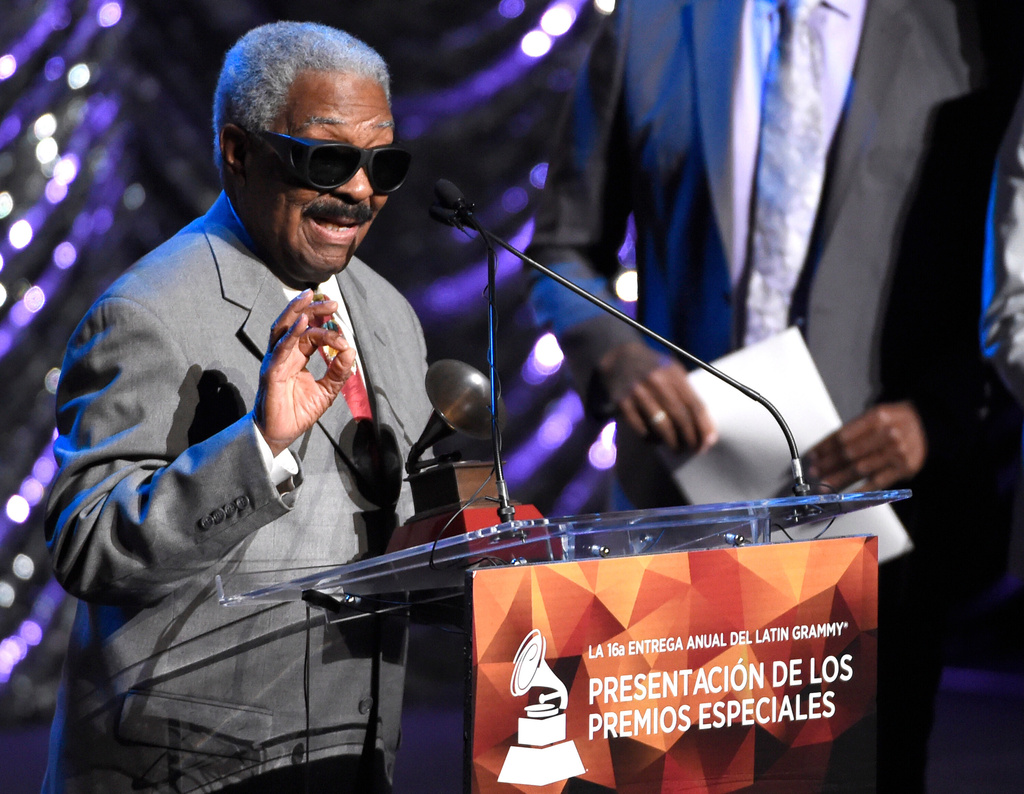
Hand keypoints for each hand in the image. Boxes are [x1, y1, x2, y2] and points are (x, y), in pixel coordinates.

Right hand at [253, 290, 356, 455]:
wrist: (279, 434)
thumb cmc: (297, 412)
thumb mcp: (326, 391)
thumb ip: (338, 372)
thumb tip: (350, 351)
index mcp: (296, 357)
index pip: (310, 334)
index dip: (327, 331)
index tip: (344, 337)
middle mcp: (284, 355)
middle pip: (296, 324)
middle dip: (312, 309)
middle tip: (331, 302)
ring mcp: (275, 361)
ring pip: (283, 329)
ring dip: (297, 311)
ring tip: (309, 297)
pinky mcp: (271, 372)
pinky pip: (280, 350)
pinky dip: (291, 334)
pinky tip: (302, 322)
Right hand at [598, 341, 717, 452]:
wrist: (620, 357)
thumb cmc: (653, 368)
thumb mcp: (672, 371)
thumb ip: (687, 392)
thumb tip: (705, 426)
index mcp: (673, 373)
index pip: (694, 405)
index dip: (704, 426)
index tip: (708, 441)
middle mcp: (656, 381)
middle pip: (680, 417)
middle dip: (690, 437)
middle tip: (694, 448)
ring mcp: (638, 392)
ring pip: (661, 425)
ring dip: (672, 442)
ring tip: (677, 448)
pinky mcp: (622, 402)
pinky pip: (641, 428)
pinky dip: (651, 438)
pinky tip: (656, 440)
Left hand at [805, 400, 926, 490]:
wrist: (928, 424)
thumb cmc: (895, 420)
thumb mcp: (875, 415)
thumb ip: (853, 430)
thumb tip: (824, 450)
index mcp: (877, 418)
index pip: (843, 435)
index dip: (824, 447)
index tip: (812, 456)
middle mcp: (888, 434)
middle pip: (850, 453)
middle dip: (828, 464)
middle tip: (813, 472)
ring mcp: (897, 453)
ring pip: (860, 469)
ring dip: (838, 479)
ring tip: (822, 486)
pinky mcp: (903, 469)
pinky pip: (877, 482)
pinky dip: (859, 491)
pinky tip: (845, 496)